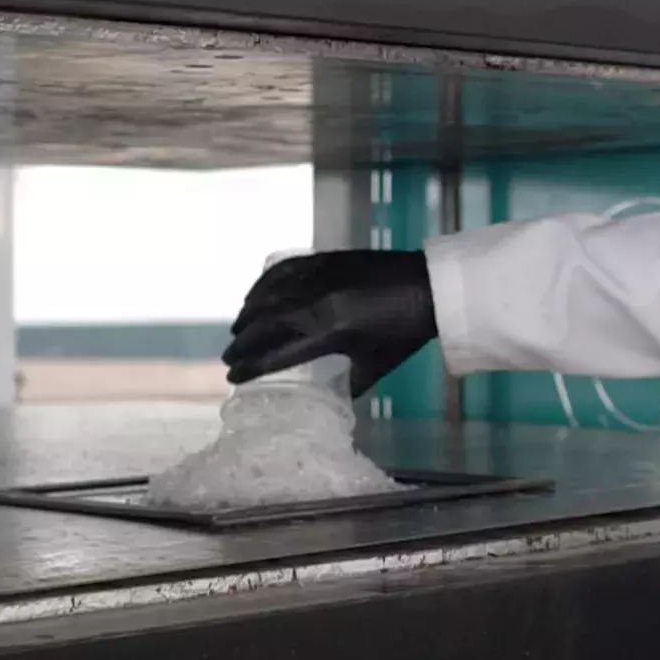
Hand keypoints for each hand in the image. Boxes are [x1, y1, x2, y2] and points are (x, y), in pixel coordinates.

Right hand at [222, 250, 437, 398]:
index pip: (277, 355)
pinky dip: (263, 284)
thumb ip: (353, 384)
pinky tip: (254, 295)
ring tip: (238, 330)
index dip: (251, 368)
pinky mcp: (324, 259)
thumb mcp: (378, 365)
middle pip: (264, 325)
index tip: (233, 377)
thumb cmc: (407, 332)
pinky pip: (283, 270)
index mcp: (331, 333)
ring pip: (268, 296)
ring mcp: (319, 278)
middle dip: (242, 343)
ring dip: (248, 314)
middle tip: (230, 356)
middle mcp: (317, 304)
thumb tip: (335, 400)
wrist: (430, 287)